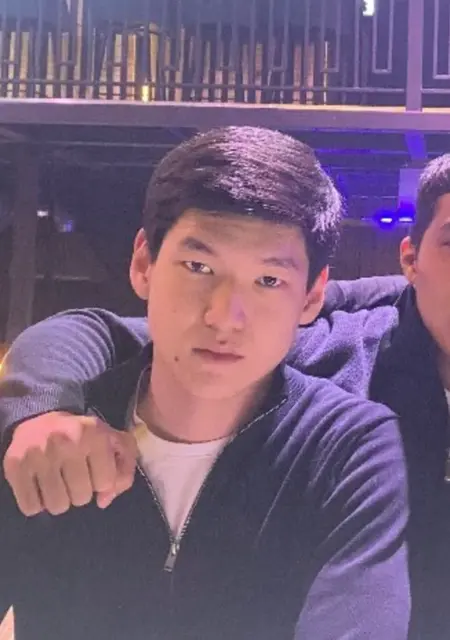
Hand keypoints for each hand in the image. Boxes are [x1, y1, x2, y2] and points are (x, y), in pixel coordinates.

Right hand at [2, 412, 137, 516]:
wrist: (40, 419)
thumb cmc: (83, 437)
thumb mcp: (114, 444)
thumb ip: (124, 472)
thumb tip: (104, 500)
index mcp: (94, 434)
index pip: (105, 483)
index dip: (102, 482)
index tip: (94, 470)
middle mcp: (66, 442)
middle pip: (81, 497)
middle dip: (80, 492)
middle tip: (73, 475)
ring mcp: (38, 453)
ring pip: (57, 505)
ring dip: (59, 500)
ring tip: (58, 481)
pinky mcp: (15, 465)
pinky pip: (31, 507)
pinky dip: (37, 502)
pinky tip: (40, 486)